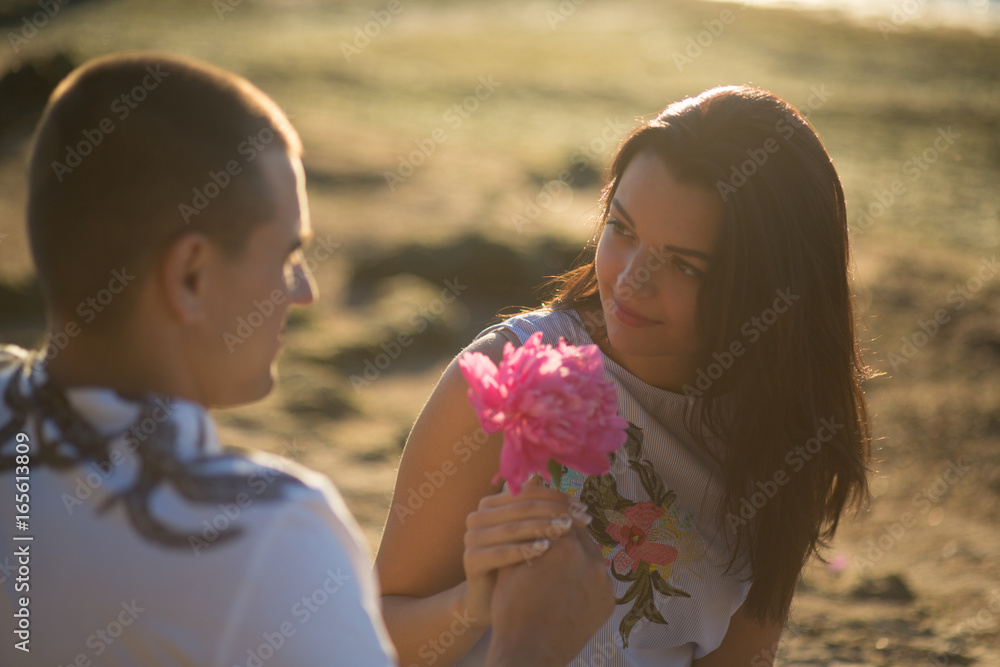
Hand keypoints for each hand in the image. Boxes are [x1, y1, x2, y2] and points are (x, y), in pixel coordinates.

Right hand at [462, 478, 590, 627]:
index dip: (556, 497)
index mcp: (491, 505)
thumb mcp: (532, 536)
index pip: (527, 492)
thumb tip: (554, 482)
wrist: (494, 605)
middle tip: (581, 518)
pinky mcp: (471, 560)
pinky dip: (524, 549)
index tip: (582, 506)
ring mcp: (472, 538)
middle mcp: (478, 517)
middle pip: (521, 508)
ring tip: (567, 530)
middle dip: (555, 511)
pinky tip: (546, 549)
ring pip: (513, 528)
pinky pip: (500, 553)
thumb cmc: (520, 568)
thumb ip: (541, 511)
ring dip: (542, 527)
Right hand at [486, 523, 615, 665]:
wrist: (529, 651)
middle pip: (580, 532)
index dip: (551, 509)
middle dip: (567, 530)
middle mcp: (590, 559)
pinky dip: (585, 575)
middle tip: (558, 530)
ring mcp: (603, 582)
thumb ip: (523, 530)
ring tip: (562, 560)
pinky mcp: (608, 601)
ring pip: (591, 555)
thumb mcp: (511, 562)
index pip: (560, 512)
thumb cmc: (512, 605)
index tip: (547, 510)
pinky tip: (570, 582)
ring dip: (578, 552)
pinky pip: (597, 578)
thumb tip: (530, 508)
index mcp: (563, 545)